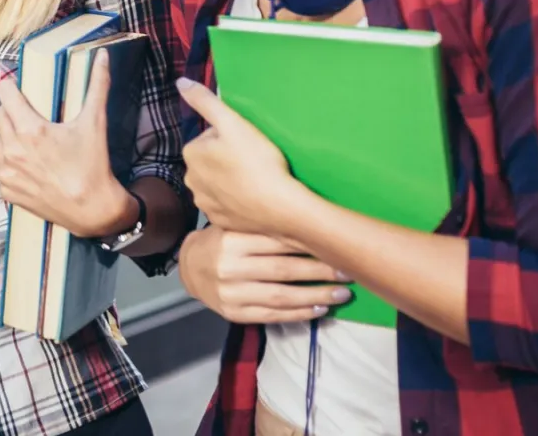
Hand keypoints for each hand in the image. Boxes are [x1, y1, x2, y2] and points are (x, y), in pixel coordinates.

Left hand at [0, 49, 130, 237]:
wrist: (92, 210)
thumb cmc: (93, 165)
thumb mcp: (94, 123)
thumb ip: (97, 85)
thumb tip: (102, 55)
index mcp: (30, 130)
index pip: (4, 93)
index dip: (7, 83)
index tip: (11, 79)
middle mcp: (12, 150)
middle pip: (0, 114)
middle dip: (13, 110)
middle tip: (33, 114)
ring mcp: (6, 171)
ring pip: (0, 138)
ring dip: (11, 134)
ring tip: (35, 139)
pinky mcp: (6, 189)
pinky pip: (1, 162)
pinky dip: (11, 157)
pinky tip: (31, 161)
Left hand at [177, 77, 305, 236]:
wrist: (280, 206)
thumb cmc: (257, 160)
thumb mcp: (232, 122)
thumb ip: (205, 101)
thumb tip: (180, 82)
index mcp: (191, 153)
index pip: (211, 136)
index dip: (232, 136)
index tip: (248, 143)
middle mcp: (190, 179)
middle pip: (212, 160)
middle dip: (228, 158)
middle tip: (254, 160)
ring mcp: (204, 203)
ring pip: (218, 182)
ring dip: (231, 179)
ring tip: (255, 178)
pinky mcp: (218, 221)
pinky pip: (225, 204)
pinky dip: (236, 200)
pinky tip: (252, 197)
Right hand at [178, 225, 352, 323]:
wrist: (190, 269)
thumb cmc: (221, 241)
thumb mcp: (234, 225)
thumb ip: (262, 225)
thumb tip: (310, 222)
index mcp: (230, 239)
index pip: (276, 242)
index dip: (308, 244)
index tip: (336, 246)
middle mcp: (229, 267)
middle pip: (283, 270)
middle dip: (319, 271)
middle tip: (347, 271)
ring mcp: (231, 293)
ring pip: (281, 296)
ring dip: (315, 296)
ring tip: (341, 295)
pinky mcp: (233, 313)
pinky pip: (271, 315)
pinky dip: (298, 314)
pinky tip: (319, 310)